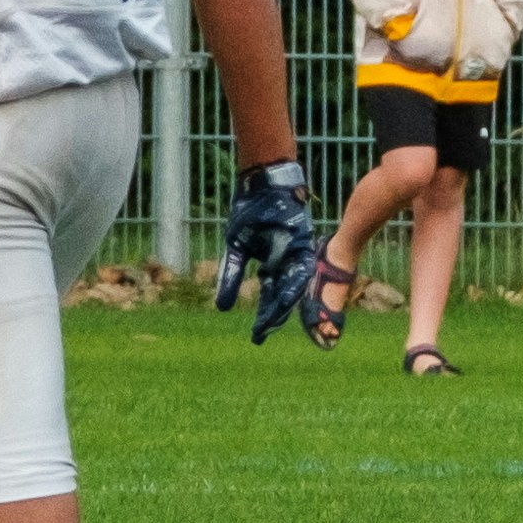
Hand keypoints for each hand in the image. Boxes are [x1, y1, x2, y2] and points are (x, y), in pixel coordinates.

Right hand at [223, 156, 325, 340]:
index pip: (269, 296)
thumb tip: (221, 306)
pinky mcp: (301, 241)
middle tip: (263, 335)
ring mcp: (294, 253)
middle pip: (280, 295)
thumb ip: (230, 274)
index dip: (264, 317)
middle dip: (272, 316)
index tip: (257, 337)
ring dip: (283, 303)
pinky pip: (298, 266)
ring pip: (291, 284)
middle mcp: (285, 263)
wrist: (264, 185)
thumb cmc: (250, 213)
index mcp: (270, 264)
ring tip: (275, 320)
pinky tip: (286, 296)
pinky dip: (292, 281)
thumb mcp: (236, 246)